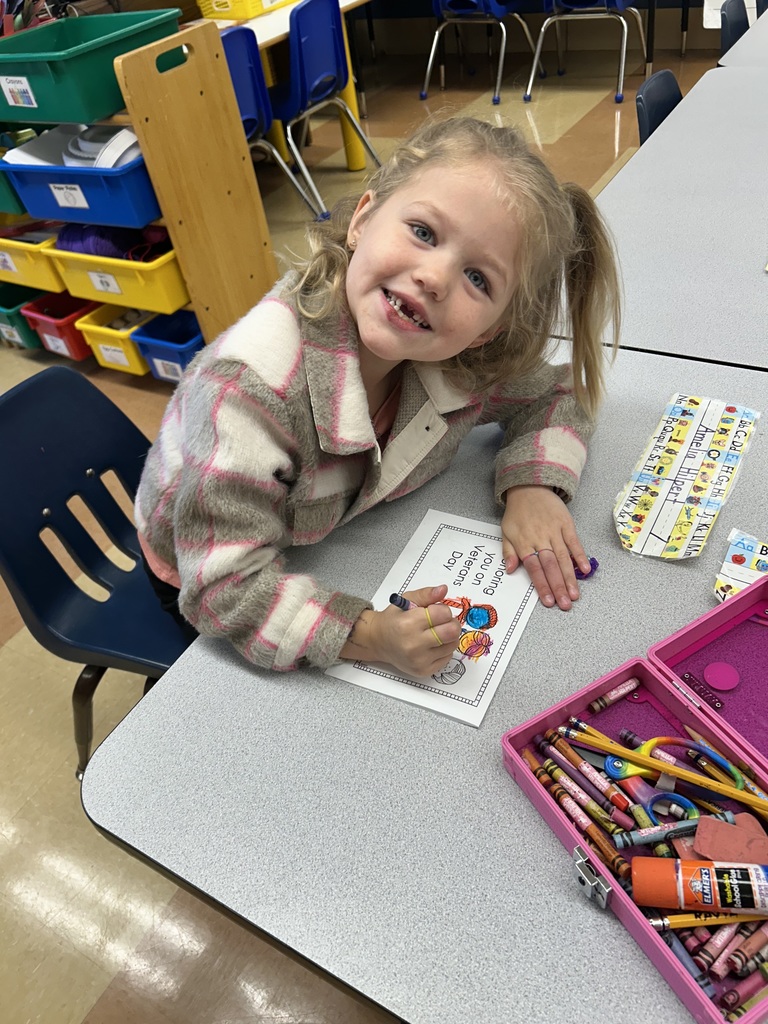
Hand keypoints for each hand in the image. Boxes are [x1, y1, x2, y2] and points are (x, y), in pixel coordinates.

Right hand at [341, 585, 461, 676]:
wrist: (379, 641)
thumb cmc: (393, 620)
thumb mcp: (406, 600)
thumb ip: (426, 594)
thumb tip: (443, 589)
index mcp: (408, 624)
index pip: (443, 614)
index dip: (442, 610)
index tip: (434, 611)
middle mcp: (413, 644)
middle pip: (452, 631)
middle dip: (450, 623)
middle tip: (441, 621)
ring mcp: (419, 660)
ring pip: (452, 645)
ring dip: (448, 637)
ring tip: (434, 633)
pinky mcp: (424, 670)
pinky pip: (448, 657)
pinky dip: (443, 649)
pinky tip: (431, 645)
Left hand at [501, 485, 591, 610]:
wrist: (529, 487)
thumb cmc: (517, 513)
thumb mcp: (506, 531)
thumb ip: (508, 552)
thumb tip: (509, 570)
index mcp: (524, 542)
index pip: (533, 568)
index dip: (542, 585)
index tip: (548, 601)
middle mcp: (540, 538)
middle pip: (550, 565)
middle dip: (558, 586)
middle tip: (565, 604)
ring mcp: (554, 531)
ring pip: (563, 557)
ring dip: (570, 577)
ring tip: (575, 594)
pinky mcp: (566, 524)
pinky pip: (574, 542)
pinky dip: (580, 556)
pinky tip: (585, 570)